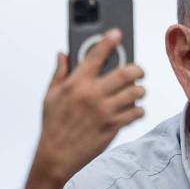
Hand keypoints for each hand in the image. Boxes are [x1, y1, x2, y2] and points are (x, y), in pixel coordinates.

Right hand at [36, 29, 144, 180]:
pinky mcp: (114, 125)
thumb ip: (59, 73)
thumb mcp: (50, 96)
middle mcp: (93, 94)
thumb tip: (62, 54)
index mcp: (77, 83)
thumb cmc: (53, 125)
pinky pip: (137, 112)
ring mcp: (106, 110)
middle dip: (137, 69)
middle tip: (138, 72)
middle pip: (127, 72)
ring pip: (136, 92)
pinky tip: (133, 109)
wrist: (57, 155)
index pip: (96, 55)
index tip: (117, 33)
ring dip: (139, 90)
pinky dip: (138, 110)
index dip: (109, 41)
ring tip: (136, 92)